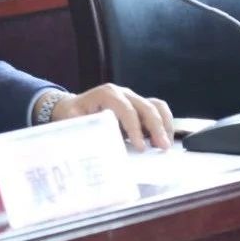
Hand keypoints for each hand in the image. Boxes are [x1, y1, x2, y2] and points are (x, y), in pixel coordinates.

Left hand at [50, 84, 174, 150]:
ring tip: (166, 145)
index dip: (135, 128)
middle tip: (163, 147)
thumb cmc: (73, 114)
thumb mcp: (72, 119)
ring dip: (164, 125)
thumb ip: (83, 127)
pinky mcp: (139, 106)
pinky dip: (164, 124)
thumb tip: (95, 141)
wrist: (74, 107)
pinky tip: (164, 140)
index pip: (126, 109)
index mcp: (107, 94)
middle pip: (146, 106)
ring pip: (156, 106)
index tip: (141, 147)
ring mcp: (133, 98)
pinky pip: (158, 110)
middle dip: (156, 127)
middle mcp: (123, 93)